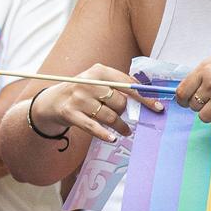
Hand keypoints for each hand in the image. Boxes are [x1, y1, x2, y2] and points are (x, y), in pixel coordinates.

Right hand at [27, 63, 160, 145]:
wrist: (52, 101)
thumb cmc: (83, 92)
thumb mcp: (98, 82)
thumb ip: (119, 86)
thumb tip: (147, 96)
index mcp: (98, 71)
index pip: (127, 85)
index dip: (145, 97)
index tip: (158, 107)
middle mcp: (87, 83)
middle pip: (119, 102)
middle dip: (126, 112)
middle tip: (126, 117)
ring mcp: (77, 99)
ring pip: (109, 116)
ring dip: (120, 126)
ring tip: (124, 130)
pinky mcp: (70, 114)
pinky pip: (93, 127)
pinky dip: (105, 134)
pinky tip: (113, 138)